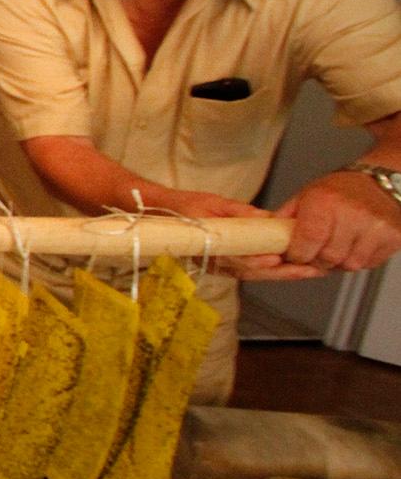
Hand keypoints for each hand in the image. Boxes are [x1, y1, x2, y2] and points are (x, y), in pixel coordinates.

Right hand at [152, 187, 323, 280]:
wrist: (165, 214)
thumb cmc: (185, 207)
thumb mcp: (209, 202)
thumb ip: (237, 211)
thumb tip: (265, 217)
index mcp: (207, 248)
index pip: (235, 259)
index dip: (256, 260)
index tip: (276, 259)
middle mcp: (215, 263)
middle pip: (253, 273)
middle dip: (284, 273)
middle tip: (311, 270)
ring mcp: (222, 267)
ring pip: (256, 276)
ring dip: (285, 275)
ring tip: (313, 271)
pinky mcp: (228, 266)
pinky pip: (254, 272)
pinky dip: (275, 271)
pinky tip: (295, 268)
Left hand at [275, 170, 400, 274]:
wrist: (381, 181)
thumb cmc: (340, 189)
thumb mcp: (307, 195)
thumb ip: (286, 218)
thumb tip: (264, 239)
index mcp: (325, 202)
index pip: (307, 241)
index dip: (298, 254)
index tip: (295, 254)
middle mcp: (352, 214)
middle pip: (328, 257)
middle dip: (317, 259)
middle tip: (316, 251)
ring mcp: (376, 227)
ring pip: (350, 264)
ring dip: (339, 262)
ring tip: (336, 246)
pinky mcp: (394, 237)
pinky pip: (369, 264)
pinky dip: (359, 260)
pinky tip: (355, 245)